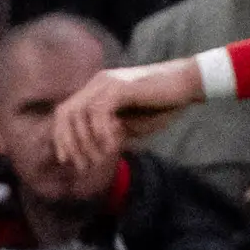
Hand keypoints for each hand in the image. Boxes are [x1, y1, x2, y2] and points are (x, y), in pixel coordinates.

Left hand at [49, 59, 200, 171]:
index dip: (61, 138)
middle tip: (83, 165)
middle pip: (65, 113)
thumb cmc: (162, 104)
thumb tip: (94, 151)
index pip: (65, 113)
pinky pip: (100, 112)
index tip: (68, 161)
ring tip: (101, 159)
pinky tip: (113, 147)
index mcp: (97, 90)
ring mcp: (108, 83)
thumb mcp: (132, 125)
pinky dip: (102, 133)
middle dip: (69, 143)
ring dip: (86, 142)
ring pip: (79, 114)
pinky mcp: (121, 87)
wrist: (187, 84)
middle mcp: (98, 84)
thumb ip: (112, 134)